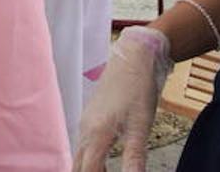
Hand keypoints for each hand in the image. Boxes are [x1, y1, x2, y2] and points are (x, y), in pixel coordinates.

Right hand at [72, 27, 171, 171]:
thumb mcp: (140, 127)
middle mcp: (86, 129)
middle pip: (78, 164)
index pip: (89, 170)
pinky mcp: (92, 118)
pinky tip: (102, 164)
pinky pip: (84, 145)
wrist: (133, 59)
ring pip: (80, 155)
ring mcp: (87, 122)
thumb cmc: (137, 89)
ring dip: (87, 169)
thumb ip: (134, 158)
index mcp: (97, 133)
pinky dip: (90, 159)